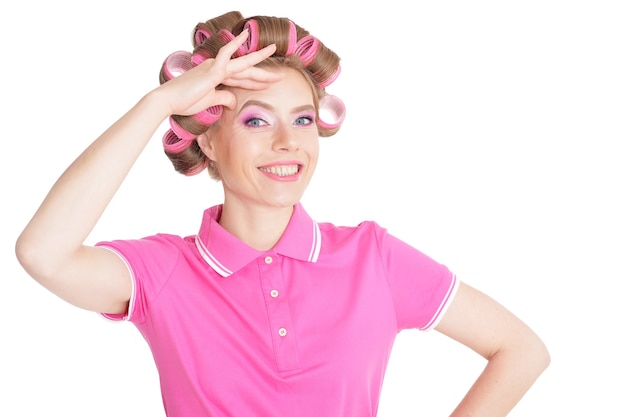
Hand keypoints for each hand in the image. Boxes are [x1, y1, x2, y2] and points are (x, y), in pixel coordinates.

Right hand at [155, 29, 280, 115]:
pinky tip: (246, 35)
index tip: (269, 85)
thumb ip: (223, 99)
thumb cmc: (184, 102)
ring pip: (242, 65)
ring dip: (259, 60)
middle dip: (264, 74)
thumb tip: (234, 101)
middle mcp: (217, 69)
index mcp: (217, 78)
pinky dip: (235, 44)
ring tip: (273, 50)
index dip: (256, 83)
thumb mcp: (209, 102)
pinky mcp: (212, 70)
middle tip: (280, 76)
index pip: (242, 80)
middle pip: (246, 72)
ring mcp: (215, 68)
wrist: (167, 101)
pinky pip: (226, 54)